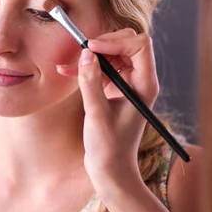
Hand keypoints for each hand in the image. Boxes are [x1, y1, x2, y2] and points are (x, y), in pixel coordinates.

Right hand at [57, 28, 159, 191]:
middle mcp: (139, 80)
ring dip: (91, 55)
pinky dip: (86, 67)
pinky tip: (66, 70)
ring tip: (69, 63)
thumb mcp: (97, 113)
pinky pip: (102, 68)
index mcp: (144, 85)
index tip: (92, 48)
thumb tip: (86, 54)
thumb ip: (91, 82)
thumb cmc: (109, 147)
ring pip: (112, 54)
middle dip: (103, 44)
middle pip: (127, 44)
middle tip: (82, 51)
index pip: (139, 46)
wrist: (111, 169)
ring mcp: (127, 84)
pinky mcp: (114, 89)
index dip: (116, 41)